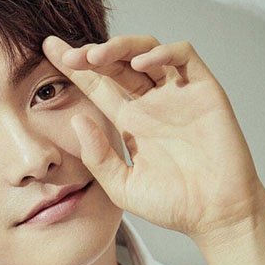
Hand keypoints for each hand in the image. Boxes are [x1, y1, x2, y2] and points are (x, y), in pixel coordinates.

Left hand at [42, 35, 264, 247]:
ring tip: (97, 56)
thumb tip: (77, 119)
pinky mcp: (204, 91)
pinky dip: (162, 52)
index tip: (49, 49)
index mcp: (130, 121)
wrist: (215, 217)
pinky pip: (184, 57)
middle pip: (117, 63)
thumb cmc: (173, 204)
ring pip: (146, 51)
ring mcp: (177, 94)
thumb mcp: (121, 185)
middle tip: (69, 56)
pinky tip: (140, 65)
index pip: (96, 84)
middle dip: (91, 54)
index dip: (74, 66)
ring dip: (121, 47)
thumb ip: (98, 155)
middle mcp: (151, 102)